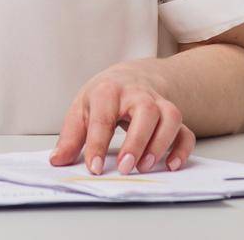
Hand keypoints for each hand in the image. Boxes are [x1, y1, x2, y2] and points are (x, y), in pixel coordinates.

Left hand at [49, 63, 195, 174]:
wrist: (131, 75)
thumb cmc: (104, 95)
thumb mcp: (81, 109)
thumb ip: (70, 136)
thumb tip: (58, 161)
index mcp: (108, 91)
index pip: (103, 118)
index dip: (98, 145)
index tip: (95, 168)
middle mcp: (137, 94)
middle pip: (146, 111)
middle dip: (137, 141)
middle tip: (125, 168)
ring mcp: (159, 103)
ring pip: (170, 117)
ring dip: (161, 143)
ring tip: (145, 167)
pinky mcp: (172, 116)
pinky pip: (186, 131)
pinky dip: (182, 149)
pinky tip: (171, 165)